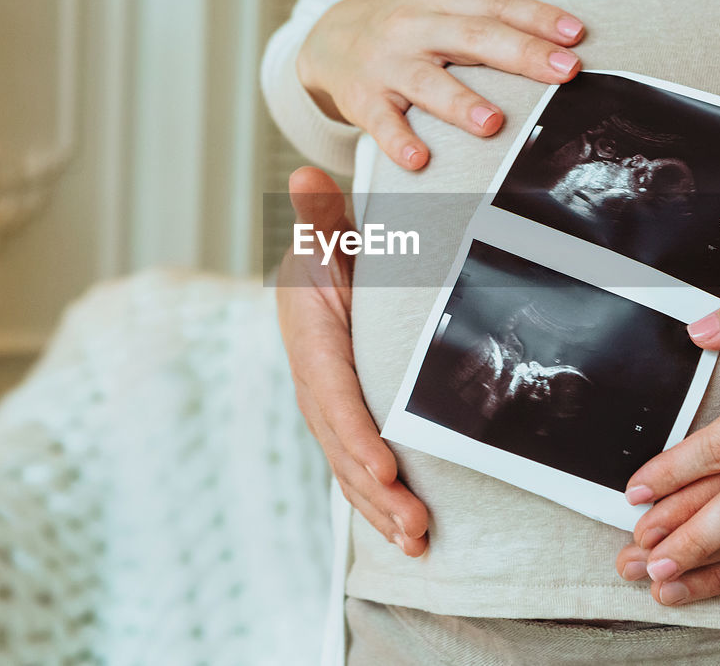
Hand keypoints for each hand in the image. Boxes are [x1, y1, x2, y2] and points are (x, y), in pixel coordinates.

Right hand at [277, 167, 428, 554]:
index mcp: (312, 343)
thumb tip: (302, 177)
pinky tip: (409, 536)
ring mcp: (328, 410)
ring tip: (417, 543)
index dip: (356, 436)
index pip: (334, 396)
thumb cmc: (333, 253)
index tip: (386, 469)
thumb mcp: (328, 234)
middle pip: (342, 446)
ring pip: (350, 468)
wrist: (323, 275)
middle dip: (376, 491)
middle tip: (415, 525)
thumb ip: (320, 215)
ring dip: (381, 510)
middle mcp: (316, 385)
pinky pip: (357, 469)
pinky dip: (379, 504)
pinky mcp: (345, 424)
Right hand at [296, 0, 584, 169]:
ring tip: (493, 122)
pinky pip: (381, 123)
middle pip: (472, 38)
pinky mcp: (363, 100)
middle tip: (565, 71)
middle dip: (521, 54)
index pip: (494, 4)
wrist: (327, 41)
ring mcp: (387, 66)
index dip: (537, 16)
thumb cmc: (397, 12)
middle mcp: (413, 27)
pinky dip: (397, 142)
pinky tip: (419, 159)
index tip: (575, 34)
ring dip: (460, 103)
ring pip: (427, 84)